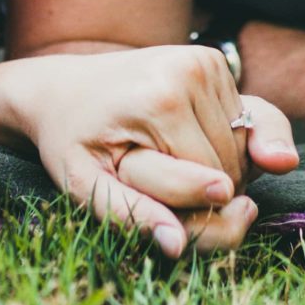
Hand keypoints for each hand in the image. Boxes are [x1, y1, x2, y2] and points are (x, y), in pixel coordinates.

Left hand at [2, 42, 299, 258]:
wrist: (62, 89)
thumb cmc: (71, 141)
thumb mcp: (85, 184)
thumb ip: (132, 216)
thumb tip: (177, 245)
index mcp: (162, 101)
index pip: (212, 182)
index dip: (189, 204)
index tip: (154, 197)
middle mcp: (189, 70)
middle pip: (231, 161)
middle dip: (206, 185)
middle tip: (157, 179)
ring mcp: (203, 60)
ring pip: (241, 143)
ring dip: (217, 163)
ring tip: (166, 156)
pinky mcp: (211, 59)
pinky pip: (239, 121)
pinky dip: (220, 139)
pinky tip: (181, 135)